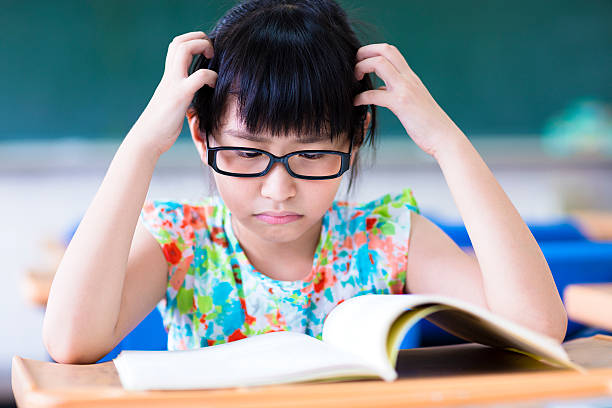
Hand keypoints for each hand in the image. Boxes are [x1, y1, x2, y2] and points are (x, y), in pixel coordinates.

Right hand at [131, 31, 216, 156]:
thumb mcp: (172, 104)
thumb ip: (181, 93)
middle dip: (199, 38)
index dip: (192, 41)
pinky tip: (214, 86)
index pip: (176, 45)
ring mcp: (173, 84)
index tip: (205, 52)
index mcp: (168, 76)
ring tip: (212, 59)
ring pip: (184, 49)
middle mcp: (169, 76)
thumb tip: (194, 97)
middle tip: (211, 52)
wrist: (147, 139)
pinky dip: (211, 76)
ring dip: (202, 46)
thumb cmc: (160, 126)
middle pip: (179, 41)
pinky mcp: (180, 96)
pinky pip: (199, 76)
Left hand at [354, 43, 460, 156]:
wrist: (444, 137)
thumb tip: (381, 90)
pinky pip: (374, 94)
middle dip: (365, 52)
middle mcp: (408, 78)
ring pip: (379, 63)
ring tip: (353, 81)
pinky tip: (356, 103)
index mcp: (410, 77)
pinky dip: (361, 97)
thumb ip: (396, 92)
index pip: (391, 51)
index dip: (372, 51)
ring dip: (361, 67)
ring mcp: (405, 89)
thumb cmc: (428, 123)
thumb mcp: (412, 101)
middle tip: (354, 65)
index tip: (361, 63)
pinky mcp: (401, 104)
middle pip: (385, 49)